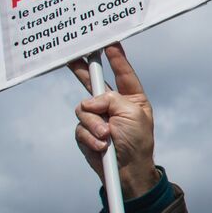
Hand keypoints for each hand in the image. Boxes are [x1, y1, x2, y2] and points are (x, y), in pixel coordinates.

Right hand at [68, 43, 158, 196]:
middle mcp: (113, 105)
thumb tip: (88, 103)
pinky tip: (102, 147)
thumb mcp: (133, 113)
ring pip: (83, 108)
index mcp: (131, 98)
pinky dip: (90, 137)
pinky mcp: (85, 132)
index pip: (123, 74)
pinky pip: (80, 127)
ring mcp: (97, 118)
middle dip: (83, 69)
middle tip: (73, 53)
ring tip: (107, 137)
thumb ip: (111, 99)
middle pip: (94, 82)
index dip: (117, 58)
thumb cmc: (138, 141)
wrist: (127, 170)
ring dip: (94, 124)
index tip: (111, 42)